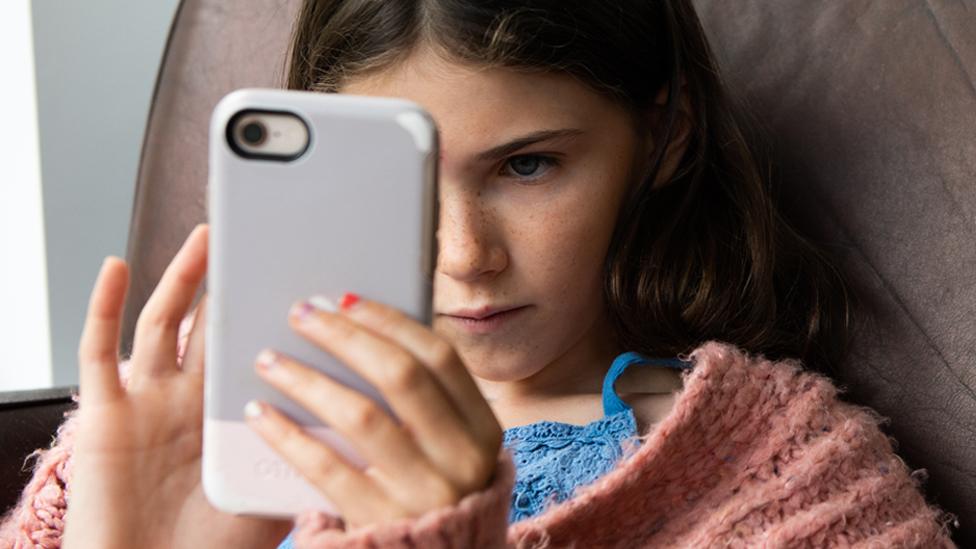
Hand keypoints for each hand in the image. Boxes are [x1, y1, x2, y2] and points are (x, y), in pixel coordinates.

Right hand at [64, 224, 291, 548]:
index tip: (307, 280)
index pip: (255, 347)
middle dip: (235, 282)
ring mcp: (146, 401)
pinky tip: (116, 267)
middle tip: (261, 237)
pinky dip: (102, 306)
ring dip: (183, 276)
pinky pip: (99, 352)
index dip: (274, 314)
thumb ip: (305, 463)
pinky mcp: (105, 413)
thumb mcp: (269, 499)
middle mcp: (188, 400)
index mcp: (227, 414)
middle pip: (213, 325)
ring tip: (208, 235)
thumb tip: (365, 434)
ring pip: (164, 322)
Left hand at [243, 294, 503, 530]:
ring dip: (308, 379)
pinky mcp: (378, 521)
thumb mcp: (451, 449)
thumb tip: (364, 330)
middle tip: (301, 314)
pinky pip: (326, 467)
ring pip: (360, 416)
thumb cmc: (433, 495)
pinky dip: (289, 434)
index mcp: (483, 431)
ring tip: (269, 359)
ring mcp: (422, 493)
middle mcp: (461, 459)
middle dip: (345, 336)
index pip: (440, 357)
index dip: (390, 322)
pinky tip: (261, 414)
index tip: (345, 299)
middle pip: (400, 376)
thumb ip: (427, 402)